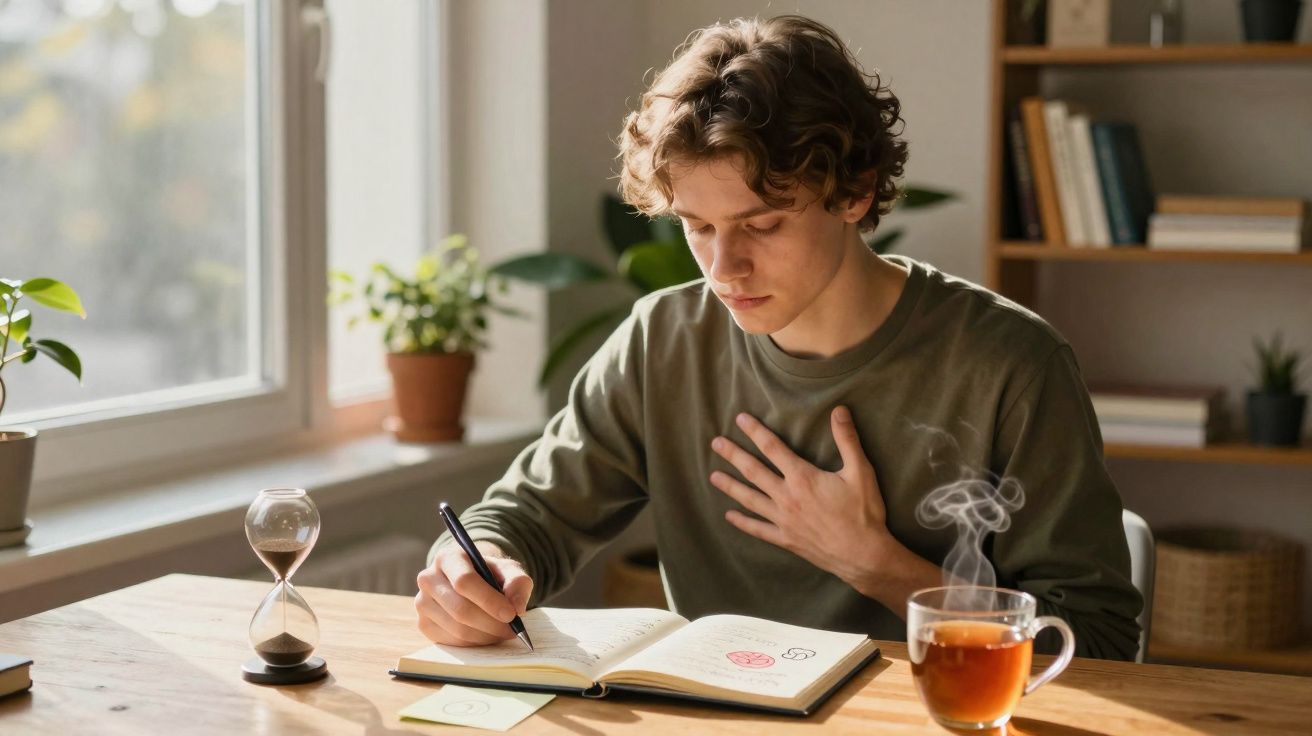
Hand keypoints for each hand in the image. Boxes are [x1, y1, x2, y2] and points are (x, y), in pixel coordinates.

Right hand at [415, 541, 533, 645]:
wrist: (470, 582)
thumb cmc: (489, 574)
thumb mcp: (507, 570)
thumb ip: (517, 582)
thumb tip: (517, 607)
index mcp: (448, 558)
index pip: (464, 581)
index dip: (489, 600)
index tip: (511, 614)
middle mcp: (429, 578)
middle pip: (460, 609)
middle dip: (491, 623)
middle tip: (512, 630)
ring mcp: (422, 602)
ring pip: (457, 629)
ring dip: (485, 635)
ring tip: (503, 632)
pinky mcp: (424, 624)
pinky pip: (451, 641)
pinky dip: (474, 642)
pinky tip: (486, 635)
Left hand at [709, 406, 892, 591]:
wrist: (863, 555)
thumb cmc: (864, 513)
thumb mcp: (860, 471)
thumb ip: (847, 439)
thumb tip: (839, 410)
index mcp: (802, 478)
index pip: (772, 448)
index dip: (755, 431)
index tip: (740, 419)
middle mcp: (787, 497)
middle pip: (753, 471)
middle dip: (733, 455)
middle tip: (715, 443)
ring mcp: (783, 520)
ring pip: (750, 499)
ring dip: (730, 486)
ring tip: (713, 476)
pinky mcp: (786, 539)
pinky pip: (758, 529)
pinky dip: (743, 522)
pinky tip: (729, 516)